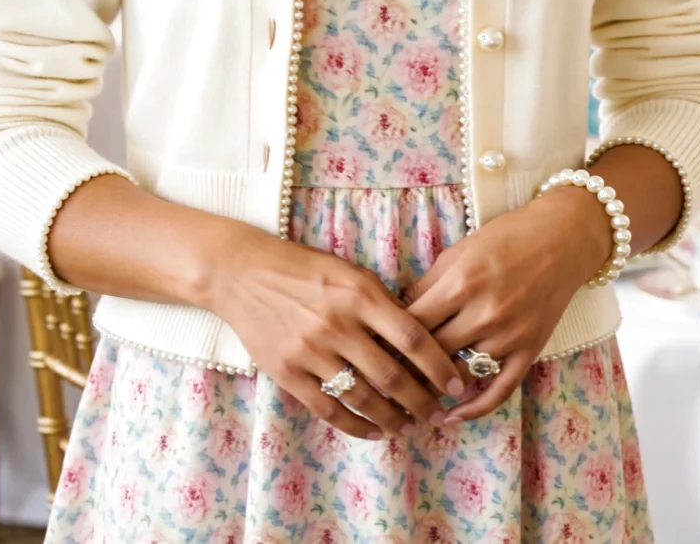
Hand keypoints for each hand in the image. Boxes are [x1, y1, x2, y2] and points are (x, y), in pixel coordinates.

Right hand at [207, 224, 465, 439]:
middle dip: (423, 402)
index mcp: (359, 294)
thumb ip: (380, 301)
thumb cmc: (302, 268)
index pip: (413, 338)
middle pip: (393, 377)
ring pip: (364, 399)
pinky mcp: (287, 372)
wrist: (242, 273)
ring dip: (394, 419)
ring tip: (411, 427)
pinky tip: (376, 431)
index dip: (440, 366)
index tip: (457, 384)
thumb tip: (417, 336)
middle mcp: (338, 324)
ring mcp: (311, 351)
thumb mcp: (348, 272)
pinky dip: (357, 426)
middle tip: (439, 415)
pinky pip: (329, 409)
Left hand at [403, 188, 611, 422]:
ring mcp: (510, 336)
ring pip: (461, 376)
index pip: (414, 325)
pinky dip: (475, 409)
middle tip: (384, 378)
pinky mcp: (530, 351)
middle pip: (434, 354)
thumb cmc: (505, 237)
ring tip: (409, 398)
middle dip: (406, 368)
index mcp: (462, 283)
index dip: (389, 339)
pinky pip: (500, 390)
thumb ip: (428, 284)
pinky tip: (452, 417)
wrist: (561, 239)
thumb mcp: (458, 251)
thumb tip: (397, 312)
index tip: (373, 349)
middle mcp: (485, 313)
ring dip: (434, 390)